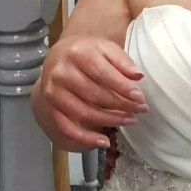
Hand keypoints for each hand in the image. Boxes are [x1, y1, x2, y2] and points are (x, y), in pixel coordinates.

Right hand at [34, 36, 148, 150]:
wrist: (59, 57)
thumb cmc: (87, 53)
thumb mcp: (106, 48)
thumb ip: (122, 61)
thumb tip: (138, 76)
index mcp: (78, 54)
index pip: (103, 73)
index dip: (123, 87)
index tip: (140, 97)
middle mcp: (62, 73)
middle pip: (95, 95)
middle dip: (121, 105)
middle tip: (140, 110)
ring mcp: (53, 92)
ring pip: (84, 113)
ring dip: (109, 121)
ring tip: (129, 121)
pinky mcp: (50, 108)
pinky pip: (67, 128)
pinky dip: (86, 138)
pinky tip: (104, 141)